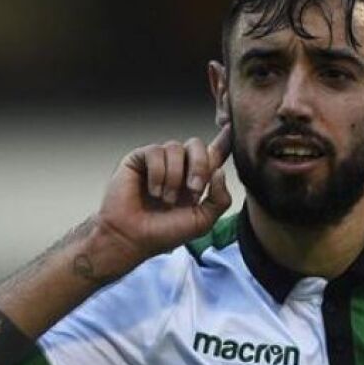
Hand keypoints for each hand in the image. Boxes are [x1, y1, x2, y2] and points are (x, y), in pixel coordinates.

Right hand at [94, 125, 232, 268]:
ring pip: (176, 147)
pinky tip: (153, 191)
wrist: (132, 238)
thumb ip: (220, 198)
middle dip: (199, 167)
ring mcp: (159, 161)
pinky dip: (157, 174)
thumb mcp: (202, 221)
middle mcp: (179, 166)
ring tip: (166, 199)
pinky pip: (155, 152)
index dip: (224, 138)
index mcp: (196, 178)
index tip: (231, 126)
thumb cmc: (164, 232)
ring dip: (175, 177)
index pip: (214, 152)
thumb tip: (220, 171)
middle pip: (197, 145)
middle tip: (193, 190)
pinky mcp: (139, 159)